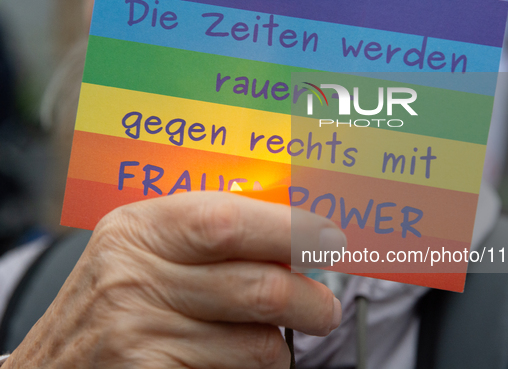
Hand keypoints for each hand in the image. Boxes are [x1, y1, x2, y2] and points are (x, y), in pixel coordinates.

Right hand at [5, 191, 345, 367]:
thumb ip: (202, 234)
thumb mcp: (141, 250)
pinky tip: (233, 360)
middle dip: (312, 301)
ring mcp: (138, 335)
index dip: (290, 231)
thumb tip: (290, 234)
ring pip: (259, 343)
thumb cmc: (111, 301)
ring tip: (271, 339)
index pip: (230, 222)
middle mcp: (134, 278)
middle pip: (260, 286)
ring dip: (279, 344)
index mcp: (138, 229)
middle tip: (325, 308)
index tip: (327, 240)